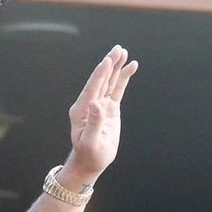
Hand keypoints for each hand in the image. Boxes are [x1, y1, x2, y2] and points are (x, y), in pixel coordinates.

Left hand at [62, 46, 138, 182]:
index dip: (100, 74)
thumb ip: (93, 123)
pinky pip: (117, 89)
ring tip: (123, 52)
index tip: (107, 61)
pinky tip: (130, 66)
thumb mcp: (91, 142)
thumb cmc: (89, 155)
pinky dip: (123, 78)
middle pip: (101, 80)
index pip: (92, 88)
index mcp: (81, 110)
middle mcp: (89, 104)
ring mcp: (99, 104)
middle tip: (117, 49)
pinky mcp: (109, 107)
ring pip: (109, 81)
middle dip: (109, 64)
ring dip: (116, 67)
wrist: (91, 161)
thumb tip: (96, 104)